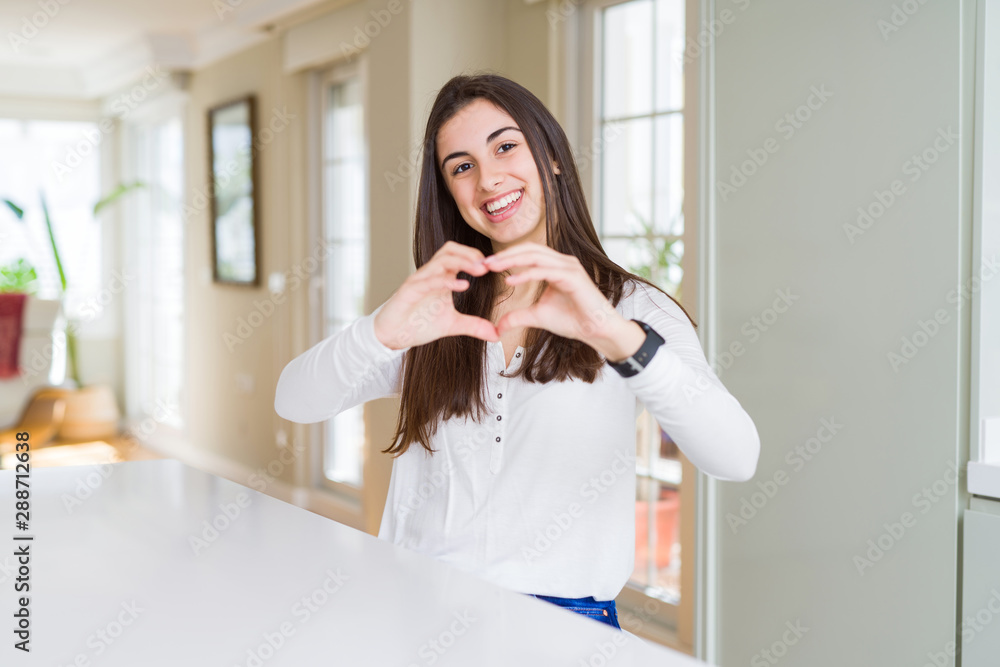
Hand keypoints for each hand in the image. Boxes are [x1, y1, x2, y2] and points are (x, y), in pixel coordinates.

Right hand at [374, 241, 499, 349]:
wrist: (392, 336)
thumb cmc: (418, 324)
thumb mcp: (452, 325)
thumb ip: (474, 326)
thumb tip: (496, 334)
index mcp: (441, 277)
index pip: (459, 255)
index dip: (476, 257)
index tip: (494, 267)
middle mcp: (430, 274)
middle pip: (450, 250)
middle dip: (470, 254)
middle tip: (488, 266)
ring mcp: (419, 280)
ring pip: (440, 260)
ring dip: (462, 262)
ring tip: (479, 271)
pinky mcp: (409, 291)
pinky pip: (428, 280)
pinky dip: (446, 281)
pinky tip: (462, 286)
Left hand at [481, 241, 629, 345]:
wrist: (596, 330)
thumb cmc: (572, 320)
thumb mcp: (537, 317)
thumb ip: (517, 317)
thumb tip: (497, 328)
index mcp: (555, 266)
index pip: (527, 253)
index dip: (506, 257)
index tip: (486, 265)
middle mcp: (563, 262)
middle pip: (529, 249)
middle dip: (505, 255)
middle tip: (484, 263)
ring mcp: (569, 267)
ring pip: (535, 256)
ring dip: (511, 260)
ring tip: (492, 267)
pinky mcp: (573, 277)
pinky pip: (544, 271)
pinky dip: (526, 274)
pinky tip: (510, 280)